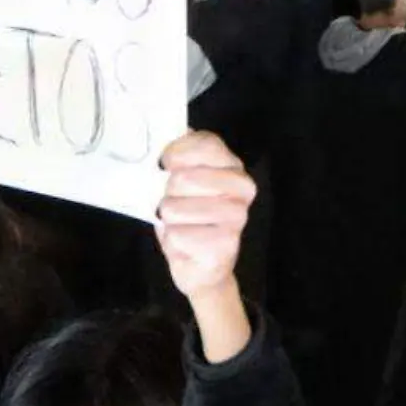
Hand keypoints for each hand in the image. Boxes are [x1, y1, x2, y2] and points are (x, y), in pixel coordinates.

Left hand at [157, 132, 255, 362]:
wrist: (199, 264)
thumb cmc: (186, 215)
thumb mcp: (179, 180)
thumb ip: (175, 158)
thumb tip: (164, 141)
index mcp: (231, 164)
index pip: (205, 143)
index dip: (176, 152)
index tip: (164, 165)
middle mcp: (242, 187)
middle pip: (184, 177)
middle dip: (167, 193)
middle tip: (174, 203)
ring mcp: (238, 216)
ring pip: (175, 208)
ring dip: (168, 220)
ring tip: (180, 224)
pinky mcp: (226, 244)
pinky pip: (178, 236)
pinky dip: (172, 241)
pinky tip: (186, 244)